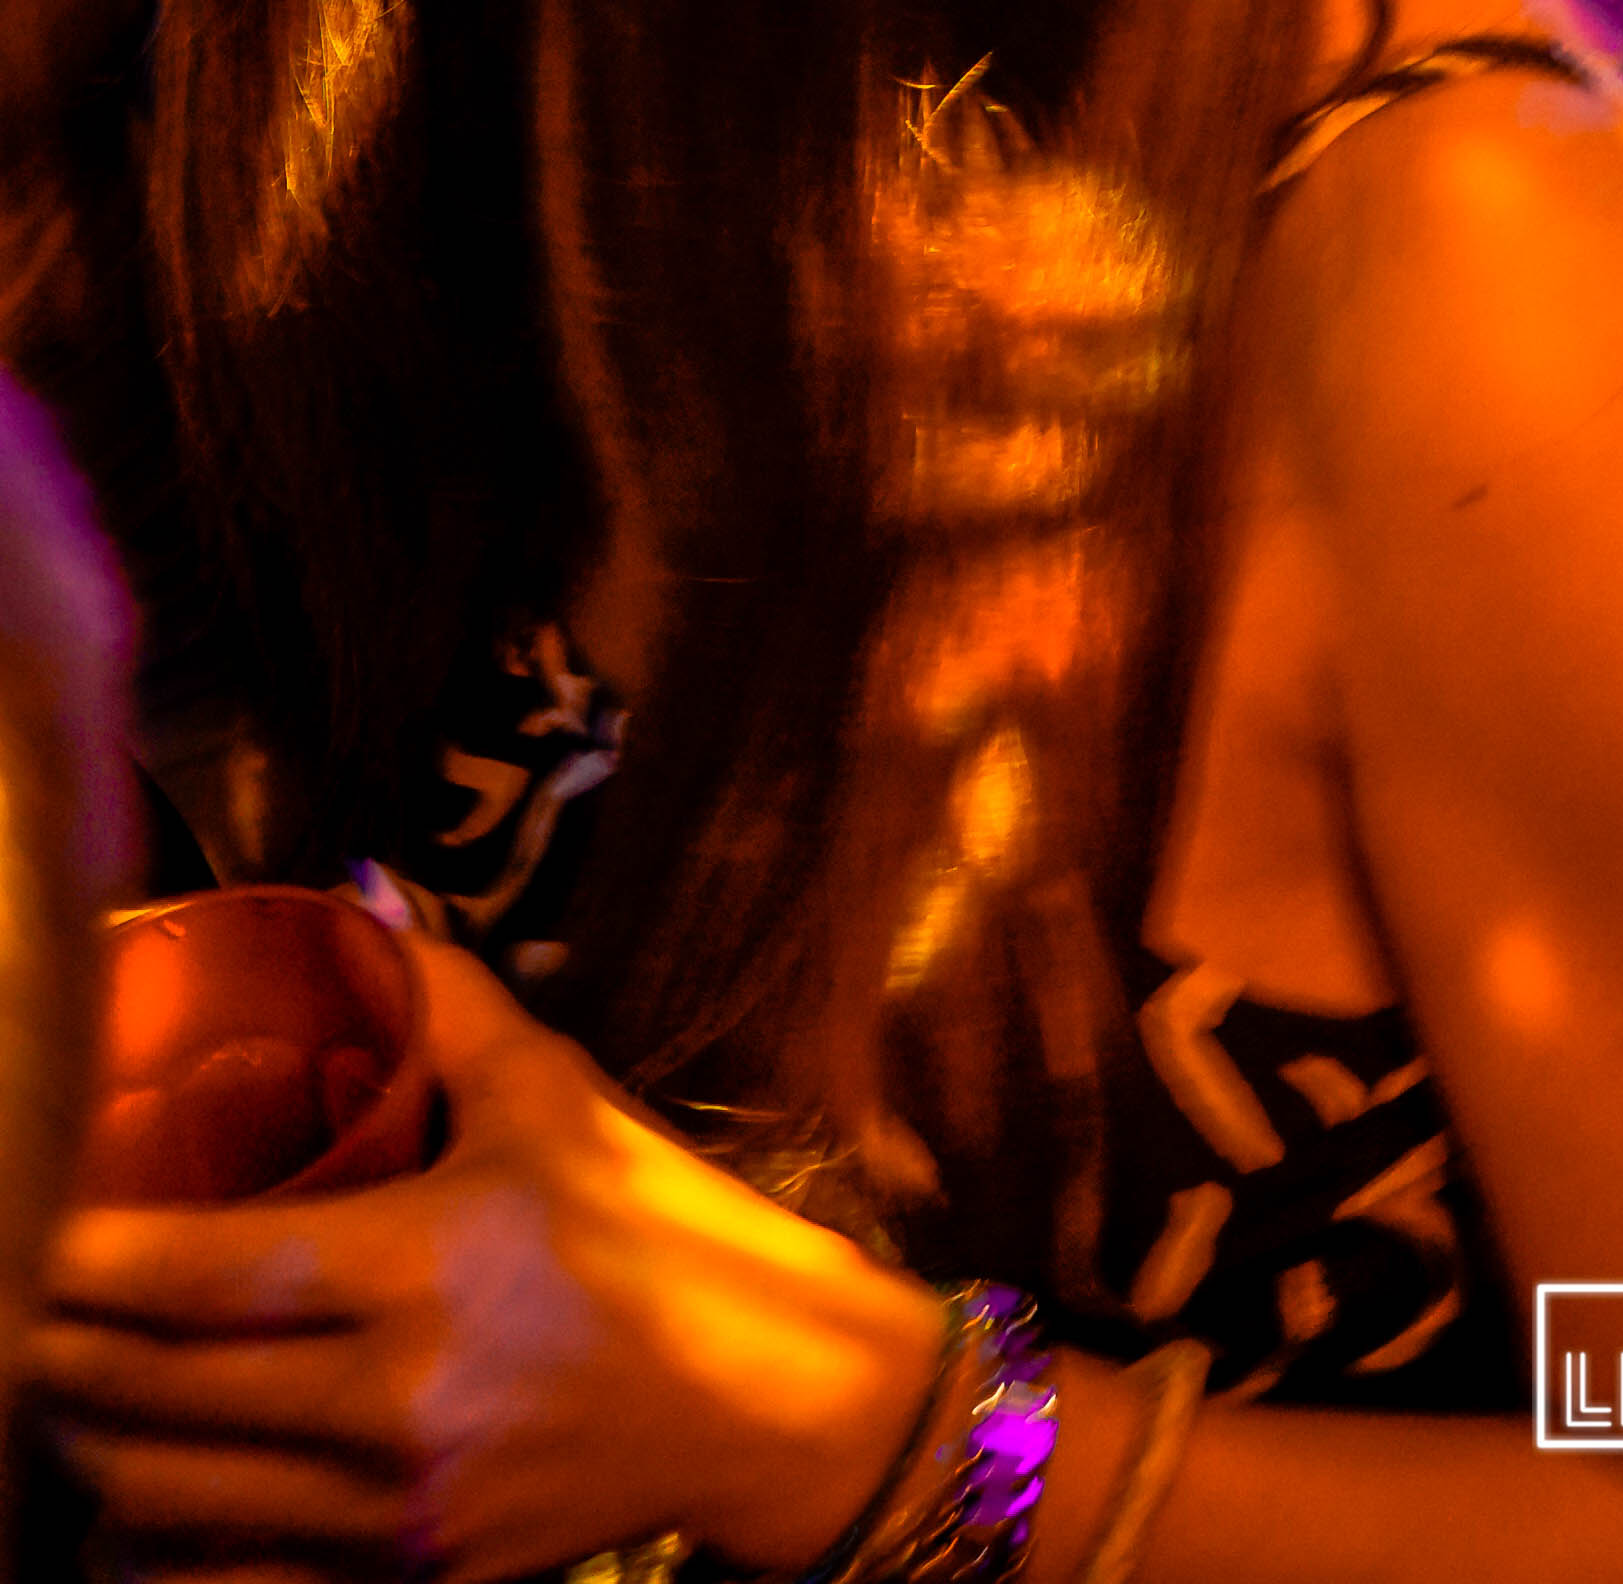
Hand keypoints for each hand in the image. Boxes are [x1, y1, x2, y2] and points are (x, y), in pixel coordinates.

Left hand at [33, 931, 937, 1583]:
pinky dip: (161, 1541)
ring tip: (67, 1388)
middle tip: (30, 1303)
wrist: (762, 1394)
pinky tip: (138, 1491)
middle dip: (62, 1354)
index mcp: (425, 1265)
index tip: (45, 1230)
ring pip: (170, 1500)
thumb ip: (439, 994)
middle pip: (157, 1396)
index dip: (94, 1263)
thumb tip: (356, 894)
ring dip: (92, 1446)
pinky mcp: (407, 1578)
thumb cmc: (654, 1225)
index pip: (202, 1277)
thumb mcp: (551, 1093)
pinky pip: (230, 1578)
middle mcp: (395, 1402)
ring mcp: (395, 1511)